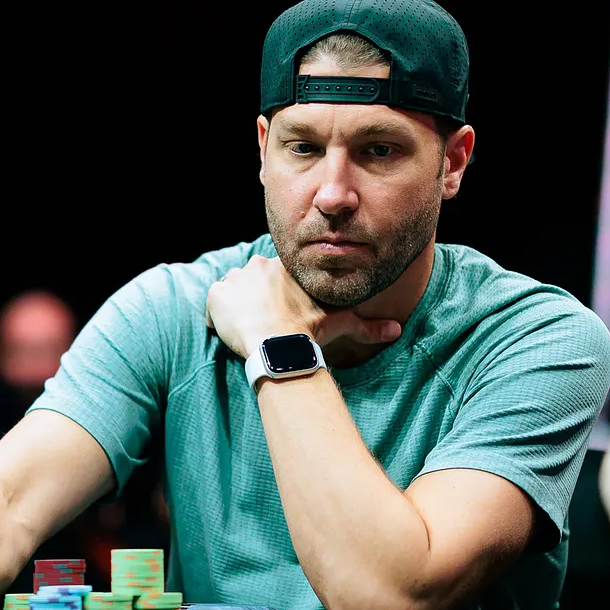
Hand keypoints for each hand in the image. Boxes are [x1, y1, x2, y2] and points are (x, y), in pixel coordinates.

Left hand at [204, 254, 399, 359]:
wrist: (277, 345)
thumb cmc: (308, 332)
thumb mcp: (340, 324)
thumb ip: (367, 326)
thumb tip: (397, 330)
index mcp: (285, 267)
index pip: (275, 275)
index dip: (276, 294)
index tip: (281, 312)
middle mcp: (258, 264)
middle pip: (252, 280)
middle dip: (255, 298)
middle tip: (263, 323)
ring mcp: (235, 279)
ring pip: (232, 290)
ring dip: (236, 306)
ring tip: (248, 329)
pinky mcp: (216, 295)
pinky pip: (213, 305)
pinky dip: (217, 318)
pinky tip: (231, 334)